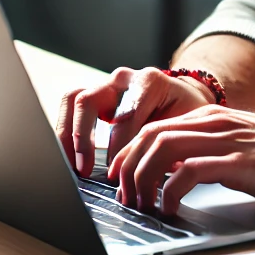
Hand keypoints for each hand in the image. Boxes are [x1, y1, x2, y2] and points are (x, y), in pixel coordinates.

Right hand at [56, 66, 214, 177]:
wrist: (185, 97)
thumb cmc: (187, 113)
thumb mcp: (187, 125)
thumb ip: (170, 143)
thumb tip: (155, 175)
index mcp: (149, 82)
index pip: (124, 116)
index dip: (118, 148)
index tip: (118, 173)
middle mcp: (124, 79)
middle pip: (88, 100)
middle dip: (81, 138)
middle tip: (84, 170)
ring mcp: (107, 85)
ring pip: (73, 100)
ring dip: (67, 135)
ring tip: (70, 166)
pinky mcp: (97, 96)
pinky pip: (71, 107)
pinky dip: (66, 133)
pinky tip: (70, 159)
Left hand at [106, 105, 254, 214]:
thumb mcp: (240, 144)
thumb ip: (210, 149)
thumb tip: (177, 170)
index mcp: (213, 116)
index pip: (155, 125)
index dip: (129, 152)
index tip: (120, 177)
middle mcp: (215, 121)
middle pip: (150, 134)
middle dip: (127, 166)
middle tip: (123, 195)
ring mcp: (226, 139)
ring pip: (162, 148)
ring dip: (142, 179)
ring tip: (142, 204)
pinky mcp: (238, 162)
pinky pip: (188, 171)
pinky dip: (170, 190)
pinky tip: (171, 207)